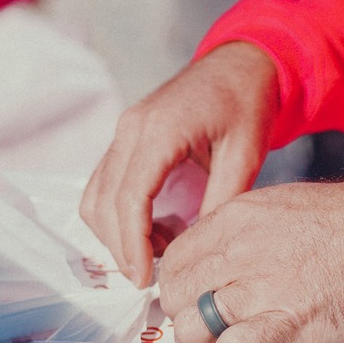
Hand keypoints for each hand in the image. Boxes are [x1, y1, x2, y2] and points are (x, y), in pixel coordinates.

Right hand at [81, 41, 279, 286]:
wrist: (240, 62)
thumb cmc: (247, 102)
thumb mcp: (246, 154)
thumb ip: (221, 201)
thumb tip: (198, 249)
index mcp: (160, 129)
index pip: (130, 198)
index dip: (132, 245)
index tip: (144, 280)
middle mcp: (131, 127)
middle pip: (104, 202)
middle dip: (121, 247)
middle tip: (152, 277)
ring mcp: (124, 129)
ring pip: (96, 195)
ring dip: (117, 232)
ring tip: (161, 250)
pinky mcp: (125, 136)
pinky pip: (105, 183)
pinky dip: (118, 214)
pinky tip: (155, 227)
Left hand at [158, 178, 343, 342]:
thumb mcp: (280, 204)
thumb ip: (243, 229)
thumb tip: (216, 256)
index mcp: (236, 217)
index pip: (176, 256)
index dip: (176, 282)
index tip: (188, 296)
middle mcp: (239, 250)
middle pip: (176, 292)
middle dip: (181, 314)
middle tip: (199, 325)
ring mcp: (260, 287)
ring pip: (191, 326)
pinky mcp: (284, 323)